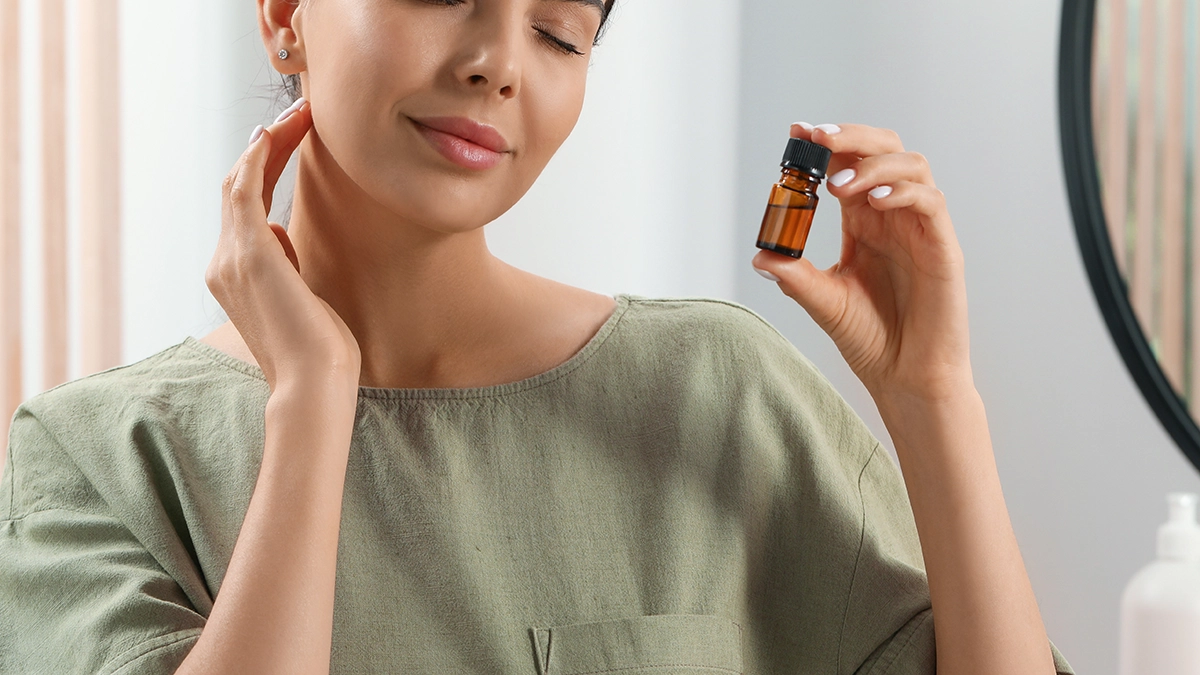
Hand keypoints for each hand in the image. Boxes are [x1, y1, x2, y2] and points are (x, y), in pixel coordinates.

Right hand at [205, 99, 361, 393]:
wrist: (314, 384)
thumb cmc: (320, 352)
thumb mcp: (301, 298)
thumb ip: (285, 265)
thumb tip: (281, 234)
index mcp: (235, 276)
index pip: (244, 209)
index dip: (262, 169)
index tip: (288, 141)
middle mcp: (223, 264)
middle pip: (237, 188)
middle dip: (266, 147)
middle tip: (299, 115)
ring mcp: (231, 258)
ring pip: (239, 182)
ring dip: (268, 143)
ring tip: (299, 114)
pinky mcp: (249, 254)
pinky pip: (245, 189)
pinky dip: (260, 157)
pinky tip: (280, 133)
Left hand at [751, 123, 969, 401]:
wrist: (907, 379)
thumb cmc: (873, 340)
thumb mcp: (824, 302)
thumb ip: (796, 277)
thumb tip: (760, 256)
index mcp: (864, 222)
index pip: (848, 165)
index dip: (827, 144)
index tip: (797, 132)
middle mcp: (893, 217)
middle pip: (883, 150)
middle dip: (851, 137)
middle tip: (816, 139)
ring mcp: (921, 229)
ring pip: (911, 165)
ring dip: (872, 164)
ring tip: (837, 184)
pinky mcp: (943, 247)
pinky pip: (930, 202)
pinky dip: (902, 192)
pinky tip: (874, 202)